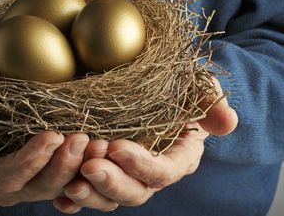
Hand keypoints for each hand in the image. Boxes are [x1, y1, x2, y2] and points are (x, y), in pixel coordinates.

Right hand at [0, 93, 88, 206]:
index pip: (6, 177)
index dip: (30, 161)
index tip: (53, 136)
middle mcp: (4, 187)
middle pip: (38, 187)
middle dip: (62, 165)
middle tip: (82, 138)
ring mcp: (26, 183)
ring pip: (57, 187)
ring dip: (78, 168)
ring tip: (97, 143)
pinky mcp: (43, 174)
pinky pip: (67, 181)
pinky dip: (85, 171)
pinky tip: (100, 153)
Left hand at [54, 77, 237, 212]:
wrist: (149, 88)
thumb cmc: (174, 88)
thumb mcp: (195, 88)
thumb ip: (209, 103)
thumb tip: (227, 123)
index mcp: (176, 158)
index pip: (163, 171)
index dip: (142, 165)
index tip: (117, 147)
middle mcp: (149, 173)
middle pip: (135, 192)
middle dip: (112, 183)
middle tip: (89, 166)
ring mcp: (124, 175)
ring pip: (109, 197)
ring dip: (90, 193)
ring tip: (70, 183)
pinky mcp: (102, 172)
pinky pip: (89, 193)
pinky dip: (73, 199)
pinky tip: (59, 198)